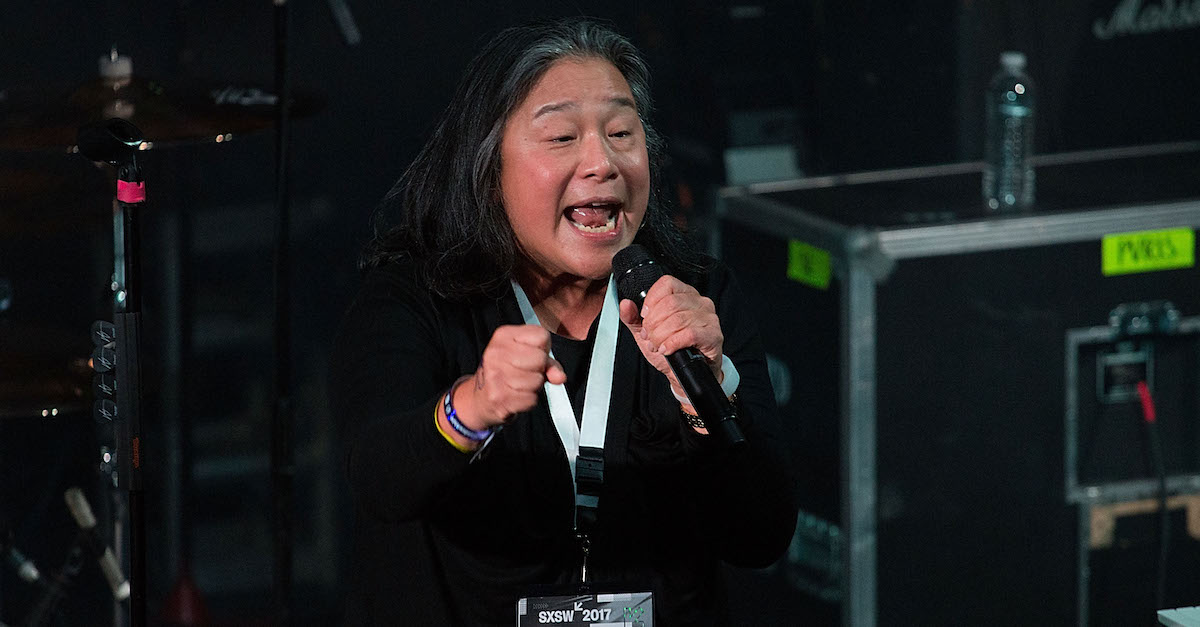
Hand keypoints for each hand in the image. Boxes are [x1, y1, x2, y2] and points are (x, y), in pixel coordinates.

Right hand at [454, 324, 565, 429]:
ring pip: (537, 381)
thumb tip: (559, 376)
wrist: (481, 398)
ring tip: (521, 385)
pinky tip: (517, 396)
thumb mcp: (525, 357)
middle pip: (540, 359)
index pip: (541, 336)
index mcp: (503, 336)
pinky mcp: (498, 397)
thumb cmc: (506, 373)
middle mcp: (496, 353)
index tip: (532, 355)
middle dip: (539, 370)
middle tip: (527, 373)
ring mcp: (495, 375)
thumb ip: (548, 362)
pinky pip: (531, 399)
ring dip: (534, 387)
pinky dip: (529, 401)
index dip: (543, 349)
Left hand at [617, 275, 723, 400]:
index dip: (651, 300)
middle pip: (670, 303)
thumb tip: (625, 304)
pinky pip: (690, 334)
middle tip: (650, 337)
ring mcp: (709, 318)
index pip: (667, 284)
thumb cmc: (670, 350)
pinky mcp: (714, 335)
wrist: (684, 375)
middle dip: (653, 324)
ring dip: (661, 336)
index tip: (645, 317)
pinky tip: (667, 349)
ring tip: (659, 345)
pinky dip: (673, 343)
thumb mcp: (647, 333)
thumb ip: (634, 318)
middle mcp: (700, 302)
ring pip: (678, 319)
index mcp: (684, 295)